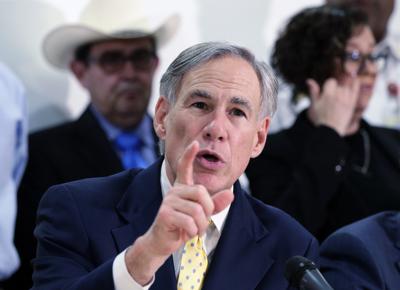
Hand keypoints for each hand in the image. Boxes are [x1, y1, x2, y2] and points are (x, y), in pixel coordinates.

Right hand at [125, 141, 233, 284]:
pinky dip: (192, 231)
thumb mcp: (202, 214)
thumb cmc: (183, 226)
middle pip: (201, 192)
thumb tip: (231, 193)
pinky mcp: (165, 214)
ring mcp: (168, 201)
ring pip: (197, 210)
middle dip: (207, 210)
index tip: (194, 143)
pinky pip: (189, 221)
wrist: (162, 241)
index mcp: (182, 188)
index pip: (184, 167)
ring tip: (194, 230)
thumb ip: (216, 204)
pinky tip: (186, 233)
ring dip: (200, 225)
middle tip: (202, 221)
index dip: (189, 155)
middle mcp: (174, 191)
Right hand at [306, 77, 359, 135]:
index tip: (326, 92)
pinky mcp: (352, 103)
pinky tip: (355, 80)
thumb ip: (313, 91)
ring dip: (343, 88)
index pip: (331, 81)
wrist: (330, 131)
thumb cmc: (320, 119)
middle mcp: (338, 95)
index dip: (328, 86)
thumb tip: (308, 80)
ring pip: (347, 86)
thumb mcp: (313, 105)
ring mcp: (346, 99)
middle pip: (339, 84)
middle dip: (335, 88)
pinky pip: (356, 88)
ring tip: (339, 95)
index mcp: (328, 95)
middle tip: (332, 98)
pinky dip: (355, 83)